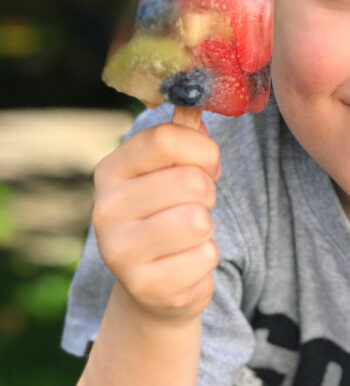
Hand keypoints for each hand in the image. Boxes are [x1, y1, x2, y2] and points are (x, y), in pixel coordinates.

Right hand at [91, 121, 220, 323]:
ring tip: (188, 235)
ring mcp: (120, 251)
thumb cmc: (168, 215)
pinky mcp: (145, 286)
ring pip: (198, 220)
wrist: (153, 286)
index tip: (208, 165)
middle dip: (207, 195)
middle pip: (190, 181)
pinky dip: (206, 260)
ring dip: (206, 228)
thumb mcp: (169, 171)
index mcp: (111, 170)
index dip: (202, 150)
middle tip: (193, 208)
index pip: (166, 138)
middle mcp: (105, 208)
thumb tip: (198, 99)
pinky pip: (205, 257)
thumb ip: (183, 136)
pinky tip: (185, 265)